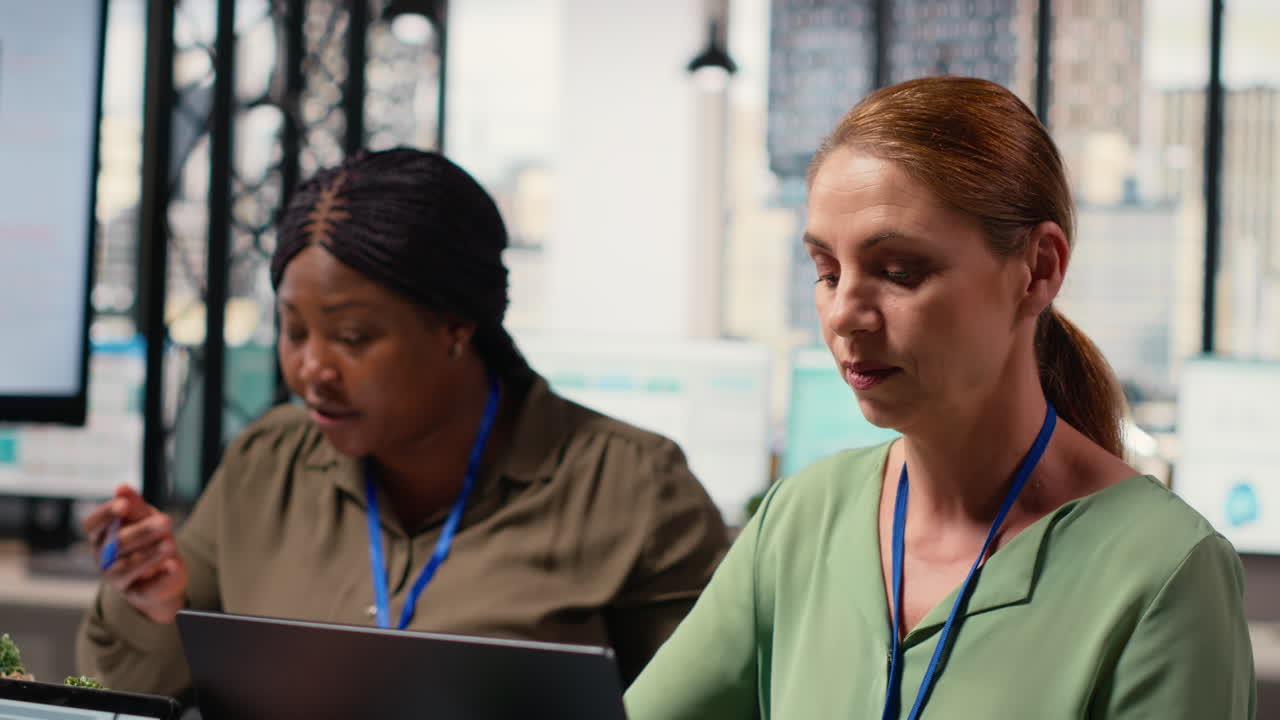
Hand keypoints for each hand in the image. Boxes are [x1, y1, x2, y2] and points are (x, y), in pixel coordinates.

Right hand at [83, 484, 188, 622]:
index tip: (124, 505)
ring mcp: (118, 579)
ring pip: (129, 567)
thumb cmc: (147, 540)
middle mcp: (104, 559)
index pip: (93, 525)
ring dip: (151, 554)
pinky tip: (172, 566)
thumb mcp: (143, 519)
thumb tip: (121, 487)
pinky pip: (147, 588)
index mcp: (101, 536)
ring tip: (171, 543)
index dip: (106, 514)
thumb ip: (134, 505)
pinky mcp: (138, 594)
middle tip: (166, 521)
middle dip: (142, 531)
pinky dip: (161, 577)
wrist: (163, 574)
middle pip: (117, 544)